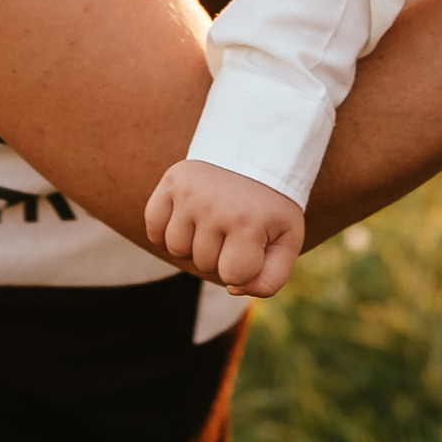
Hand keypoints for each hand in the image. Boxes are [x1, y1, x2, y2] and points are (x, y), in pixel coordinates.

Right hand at [146, 159, 305, 296]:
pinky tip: (188, 218)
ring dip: (194, 242)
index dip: (244, 267)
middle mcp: (214, 206)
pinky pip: (154, 228)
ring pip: (175, 249)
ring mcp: (188, 193)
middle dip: (220, 253)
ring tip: (214, 219)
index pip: (232, 276)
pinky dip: (166, 232)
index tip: (256, 242)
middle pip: (202, 263)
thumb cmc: (271, 207)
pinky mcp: (170, 181)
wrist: (256, 153)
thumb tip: (231, 289)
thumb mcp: (287, 241)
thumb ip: (269, 280)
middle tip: (236, 225)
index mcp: (247, 222)